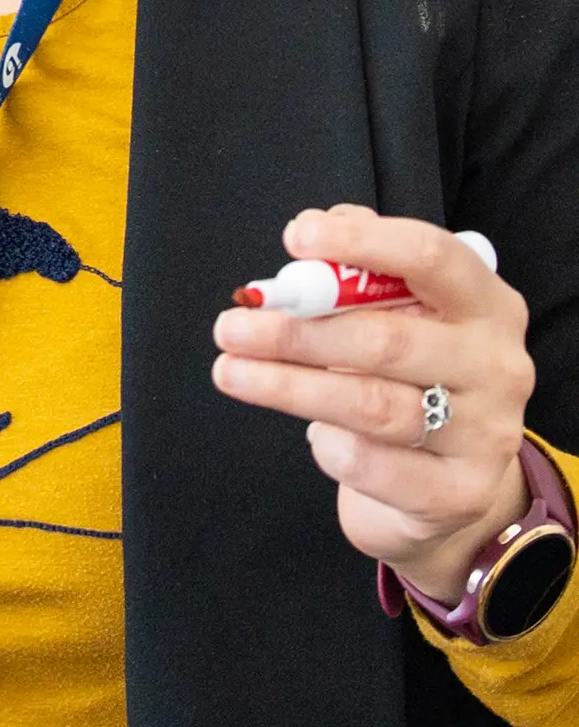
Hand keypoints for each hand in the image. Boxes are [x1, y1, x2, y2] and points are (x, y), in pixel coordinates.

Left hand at [212, 206, 534, 604]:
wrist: (451, 485)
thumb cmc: (411, 377)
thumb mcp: (401, 316)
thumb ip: (359, 272)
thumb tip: (309, 234)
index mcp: (486, 304)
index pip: (431, 257)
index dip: (361, 242)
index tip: (294, 237)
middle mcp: (497, 365)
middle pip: (387, 340)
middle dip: (298, 332)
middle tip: (229, 327)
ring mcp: (485, 433)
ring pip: (372, 405)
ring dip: (289, 387)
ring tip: (231, 372)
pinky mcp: (460, 492)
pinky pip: (372, 465)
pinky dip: (329, 446)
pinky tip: (313, 433)